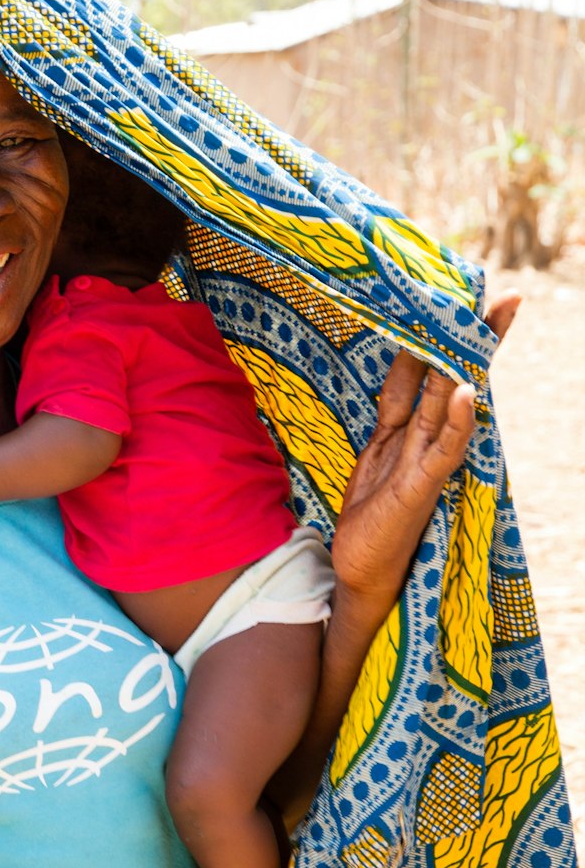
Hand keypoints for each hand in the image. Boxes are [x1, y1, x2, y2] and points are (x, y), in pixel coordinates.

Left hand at [331, 294, 518, 605]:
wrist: (362, 571)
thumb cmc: (373, 515)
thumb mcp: (376, 448)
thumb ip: (394, 406)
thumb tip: (408, 358)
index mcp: (412, 428)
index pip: (432, 371)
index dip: (446, 336)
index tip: (469, 296)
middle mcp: (426, 442)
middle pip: (453, 379)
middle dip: (475, 339)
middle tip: (505, 297)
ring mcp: (427, 464)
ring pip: (450, 406)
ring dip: (468, 365)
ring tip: (491, 323)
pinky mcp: (421, 489)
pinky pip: (442, 452)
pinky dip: (454, 423)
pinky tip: (464, 394)